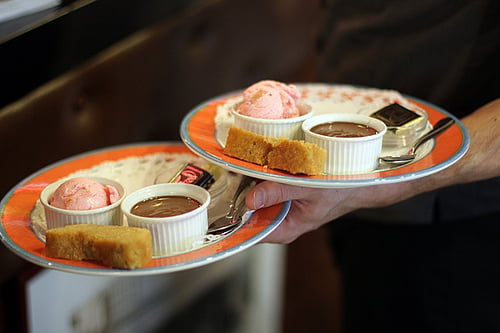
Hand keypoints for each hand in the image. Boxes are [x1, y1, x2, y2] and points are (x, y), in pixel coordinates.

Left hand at [245, 98, 499, 243]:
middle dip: (235, 189)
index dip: (230, 217)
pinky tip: (253, 153)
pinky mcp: (287, 187)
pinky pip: (266, 178)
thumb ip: (279, 192)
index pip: (248, 230)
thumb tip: (250, 198)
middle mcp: (280, 217)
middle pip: (247, 207)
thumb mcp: (311, 189)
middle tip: (220, 167)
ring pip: (255, 190)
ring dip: (246, 175)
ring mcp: (282, 202)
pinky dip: (260, 167)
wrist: (366, 177)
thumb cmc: (344, 188)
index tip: (216, 200)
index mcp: (284, 228)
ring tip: (233, 156)